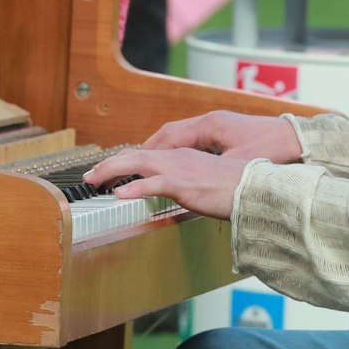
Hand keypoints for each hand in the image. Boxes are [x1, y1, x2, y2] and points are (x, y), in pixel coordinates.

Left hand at [82, 148, 249, 219]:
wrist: (258, 189)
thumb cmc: (238, 189)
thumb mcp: (208, 183)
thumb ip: (190, 185)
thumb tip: (181, 192)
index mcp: (184, 157)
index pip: (146, 155)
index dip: (124, 161)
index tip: (108, 172)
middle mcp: (178, 158)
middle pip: (135, 154)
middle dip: (108, 165)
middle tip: (90, 177)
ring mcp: (180, 170)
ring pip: (138, 163)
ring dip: (112, 171)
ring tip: (93, 180)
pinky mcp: (185, 184)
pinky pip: (154, 183)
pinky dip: (134, 187)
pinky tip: (120, 194)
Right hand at [138, 110, 302, 162]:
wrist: (296, 138)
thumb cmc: (272, 148)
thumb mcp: (240, 163)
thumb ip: (212, 170)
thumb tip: (188, 180)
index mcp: (210, 126)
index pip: (169, 137)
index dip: (149, 152)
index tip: (131, 165)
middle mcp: (209, 121)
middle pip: (169, 134)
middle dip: (148, 149)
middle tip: (128, 165)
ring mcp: (216, 125)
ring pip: (179, 135)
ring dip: (162, 149)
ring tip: (145, 165)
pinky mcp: (223, 131)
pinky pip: (191, 139)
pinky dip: (177, 150)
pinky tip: (173, 163)